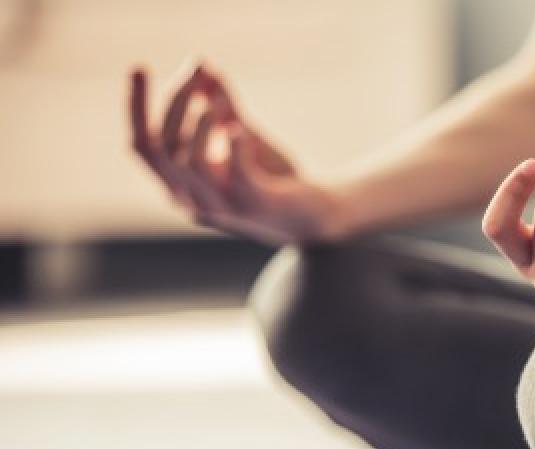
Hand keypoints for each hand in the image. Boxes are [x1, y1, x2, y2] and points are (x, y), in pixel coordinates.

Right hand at [129, 63, 348, 243]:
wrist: (316, 216)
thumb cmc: (274, 177)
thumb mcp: (243, 136)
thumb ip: (221, 106)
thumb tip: (202, 65)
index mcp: (180, 184)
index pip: (142, 145)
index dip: (136, 107)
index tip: (139, 67)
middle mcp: (191, 200)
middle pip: (161, 148)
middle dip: (174, 103)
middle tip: (195, 72)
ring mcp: (221, 207)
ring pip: (189, 162)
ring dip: (201, 123)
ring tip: (218, 100)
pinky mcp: (253, 206)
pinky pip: (236, 175)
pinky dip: (235, 147)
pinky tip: (240, 128)